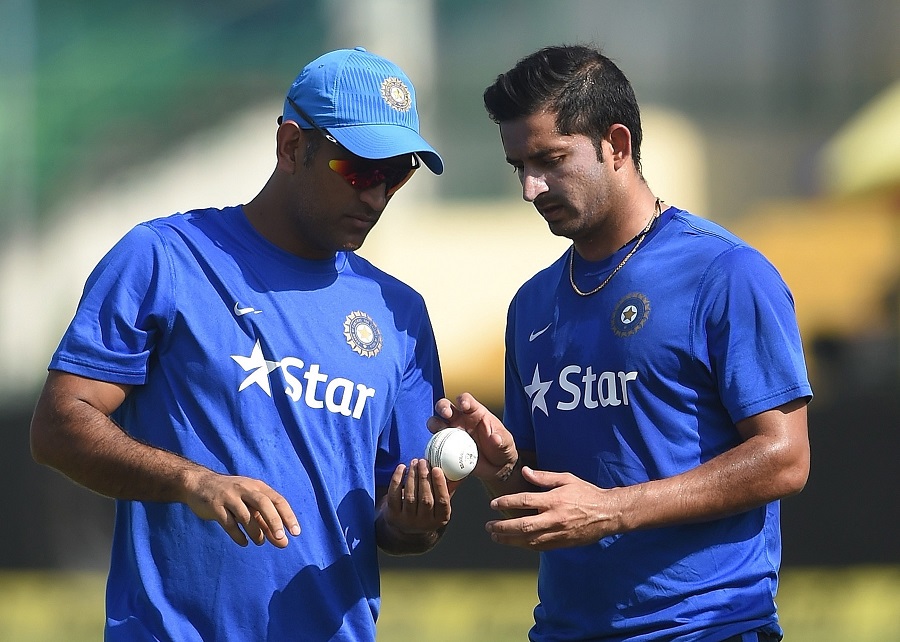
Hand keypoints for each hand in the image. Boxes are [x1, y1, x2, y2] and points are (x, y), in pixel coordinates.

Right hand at [183, 470, 300, 547]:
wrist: (199, 483)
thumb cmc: (232, 496)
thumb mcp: (250, 504)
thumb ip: (265, 522)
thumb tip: (282, 542)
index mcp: (257, 486)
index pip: (277, 500)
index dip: (288, 516)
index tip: (296, 533)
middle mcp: (244, 489)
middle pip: (263, 504)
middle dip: (274, 521)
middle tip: (281, 538)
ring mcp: (229, 496)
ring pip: (245, 515)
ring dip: (255, 531)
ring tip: (260, 542)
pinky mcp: (215, 506)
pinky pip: (228, 523)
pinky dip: (238, 535)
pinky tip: (244, 542)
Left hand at [382, 459, 451, 536]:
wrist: (407, 528)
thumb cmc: (427, 510)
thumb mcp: (440, 504)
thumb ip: (448, 488)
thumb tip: (461, 470)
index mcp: (440, 519)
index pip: (442, 501)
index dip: (439, 485)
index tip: (437, 468)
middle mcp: (424, 523)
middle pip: (425, 498)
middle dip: (424, 477)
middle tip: (423, 461)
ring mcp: (407, 521)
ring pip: (410, 496)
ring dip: (412, 476)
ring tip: (414, 462)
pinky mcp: (393, 516)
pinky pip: (394, 496)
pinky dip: (396, 480)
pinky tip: (401, 468)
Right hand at [429, 393, 517, 480]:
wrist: (496, 468)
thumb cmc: (502, 450)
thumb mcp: (507, 444)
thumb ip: (502, 440)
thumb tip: (495, 439)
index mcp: (475, 413)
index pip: (466, 400)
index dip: (463, 400)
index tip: (464, 406)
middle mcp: (460, 420)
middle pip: (446, 407)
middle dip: (443, 407)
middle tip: (446, 413)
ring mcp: (452, 434)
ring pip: (437, 423)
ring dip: (434, 424)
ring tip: (438, 430)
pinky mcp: (447, 448)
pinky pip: (436, 445)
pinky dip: (433, 447)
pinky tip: (436, 450)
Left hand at [485, 466, 621, 550]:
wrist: (608, 514)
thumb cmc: (586, 493)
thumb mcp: (566, 479)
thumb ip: (544, 477)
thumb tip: (525, 472)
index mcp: (554, 500)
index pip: (524, 501)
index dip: (506, 503)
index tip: (493, 504)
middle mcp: (554, 519)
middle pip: (522, 525)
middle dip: (502, 527)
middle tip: (489, 525)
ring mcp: (558, 533)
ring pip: (528, 540)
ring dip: (510, 540)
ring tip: (496, 536)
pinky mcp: (562, 543)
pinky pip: (539, 547)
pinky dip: (524, 545)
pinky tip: (515, 542)